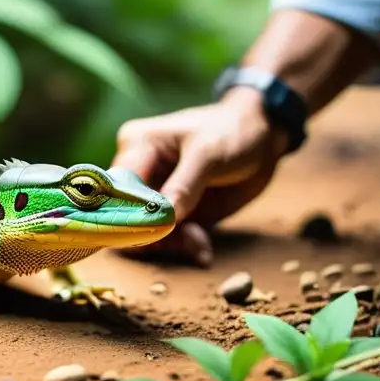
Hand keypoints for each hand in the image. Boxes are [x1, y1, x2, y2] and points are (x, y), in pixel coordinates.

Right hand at [112, 87, 290, 266]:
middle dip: (151, 234)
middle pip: (126, 214)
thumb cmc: (232, 131)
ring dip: (172, 244)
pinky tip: (203, 249)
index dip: (125, 213)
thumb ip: (184, 186)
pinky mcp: (175, 212)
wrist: (264, 138)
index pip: (116, 186)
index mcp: (137, 146)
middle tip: (181, 241)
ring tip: (198, 243)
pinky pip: (171, 238)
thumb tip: (163, 219)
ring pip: (146, 231)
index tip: (147, 235)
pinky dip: (186, 246)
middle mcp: (140, 171)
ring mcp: (156, 194)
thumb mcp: (208, 153)